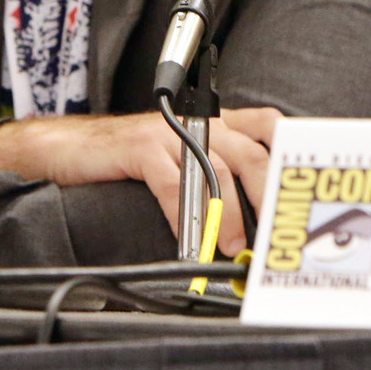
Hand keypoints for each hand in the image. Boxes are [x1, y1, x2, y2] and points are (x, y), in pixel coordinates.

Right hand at [0, 107, 281, 255]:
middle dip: (268, 192)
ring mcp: (167, 133)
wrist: (66, 146)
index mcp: (211, 123)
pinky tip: (190, 237)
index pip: (264, 124)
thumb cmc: (125, 158)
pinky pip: (170, 183)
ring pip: (213, 169)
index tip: (304, 181)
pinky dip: (183, 215)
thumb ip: (211, 174)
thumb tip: (249, 219)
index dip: (288, 149)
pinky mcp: (138, 148)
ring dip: (229, 212)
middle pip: (248, 152)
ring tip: (235, 245)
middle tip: (277, 230)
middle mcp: (194, 124)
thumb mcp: (177, 158)